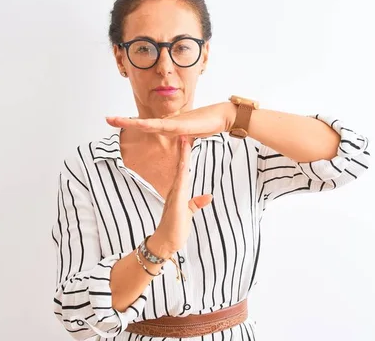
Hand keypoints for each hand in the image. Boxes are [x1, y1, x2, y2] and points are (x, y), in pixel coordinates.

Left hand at [106, 102, 236, 137]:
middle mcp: (168, 124)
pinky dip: (151, 126)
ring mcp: (174, 124)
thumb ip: (184, 137)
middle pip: (142, 123)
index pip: (147, 126)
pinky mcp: (182, 126)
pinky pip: (164, 127)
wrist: (221, 116)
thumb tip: (181, 141)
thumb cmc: (207, 123)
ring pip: (148, 124)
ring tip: (115, 119)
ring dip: (131, 122)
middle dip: (125, 121)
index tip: (118, 122)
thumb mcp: (192, 133)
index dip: (132, 123)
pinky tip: (140, 124)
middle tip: (107, 118)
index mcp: (169, 126)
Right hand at [148, 136, 212, 257]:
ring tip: (184, 140)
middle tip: (185, 131)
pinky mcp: (176, 203)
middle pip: (181, 165)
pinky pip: (179, 185)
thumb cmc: (176, 229)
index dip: (186, 154)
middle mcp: (175, 190)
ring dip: (182, 156)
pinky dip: (181, 173)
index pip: (184, 169)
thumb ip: (197, 203)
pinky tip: (183, 164)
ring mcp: (175, 196)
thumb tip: (209, 197)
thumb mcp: (189, 213)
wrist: (166, 243)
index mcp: (179, 191)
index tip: (188, 140)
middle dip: (183, 149)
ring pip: (180, 171)